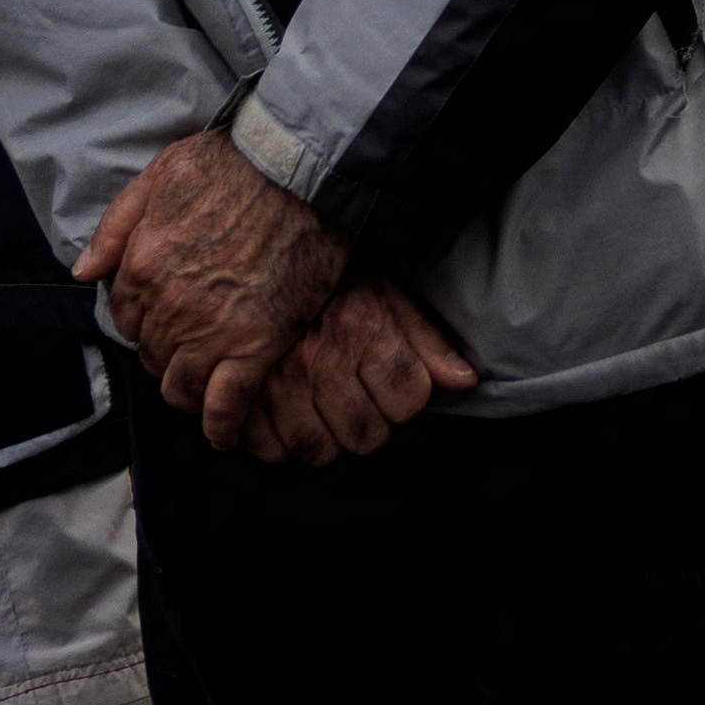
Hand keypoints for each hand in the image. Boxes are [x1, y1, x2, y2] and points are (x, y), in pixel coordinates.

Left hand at [77, 131, 352, 430]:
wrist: (298, 170)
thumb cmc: (233, 164)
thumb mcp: (159, 174)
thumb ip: (116, 226)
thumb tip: (84, 272)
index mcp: (142, 266)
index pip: (126, 319)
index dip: (145, 320)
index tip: (165, 318)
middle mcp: (169, 306)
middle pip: (153, 355)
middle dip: (166, 354)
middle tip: (189, 349)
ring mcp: (212, 331)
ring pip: (181, 386)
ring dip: (187, 392)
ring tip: (201, 390)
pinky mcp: (256, 347)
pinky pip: (227, 404)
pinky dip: (223, 426)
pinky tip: (223, 435)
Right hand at [234, 279, 478, 464]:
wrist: (252, 253)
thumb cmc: (327, 278)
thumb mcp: (384, 291)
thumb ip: (426, 338)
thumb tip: (465, 381)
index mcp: (362, 331)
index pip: (409, 401)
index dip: (407, 398)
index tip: (394, 385)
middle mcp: (321, 361)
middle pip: (366, 436)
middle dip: (369, 424)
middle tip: (358, 401)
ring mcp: (277, 382)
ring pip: (318, 450)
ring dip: (327, 438)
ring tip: (323, 411)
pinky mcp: (240, 396)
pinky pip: (269, 449)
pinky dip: (278, 441)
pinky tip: (287, 416)